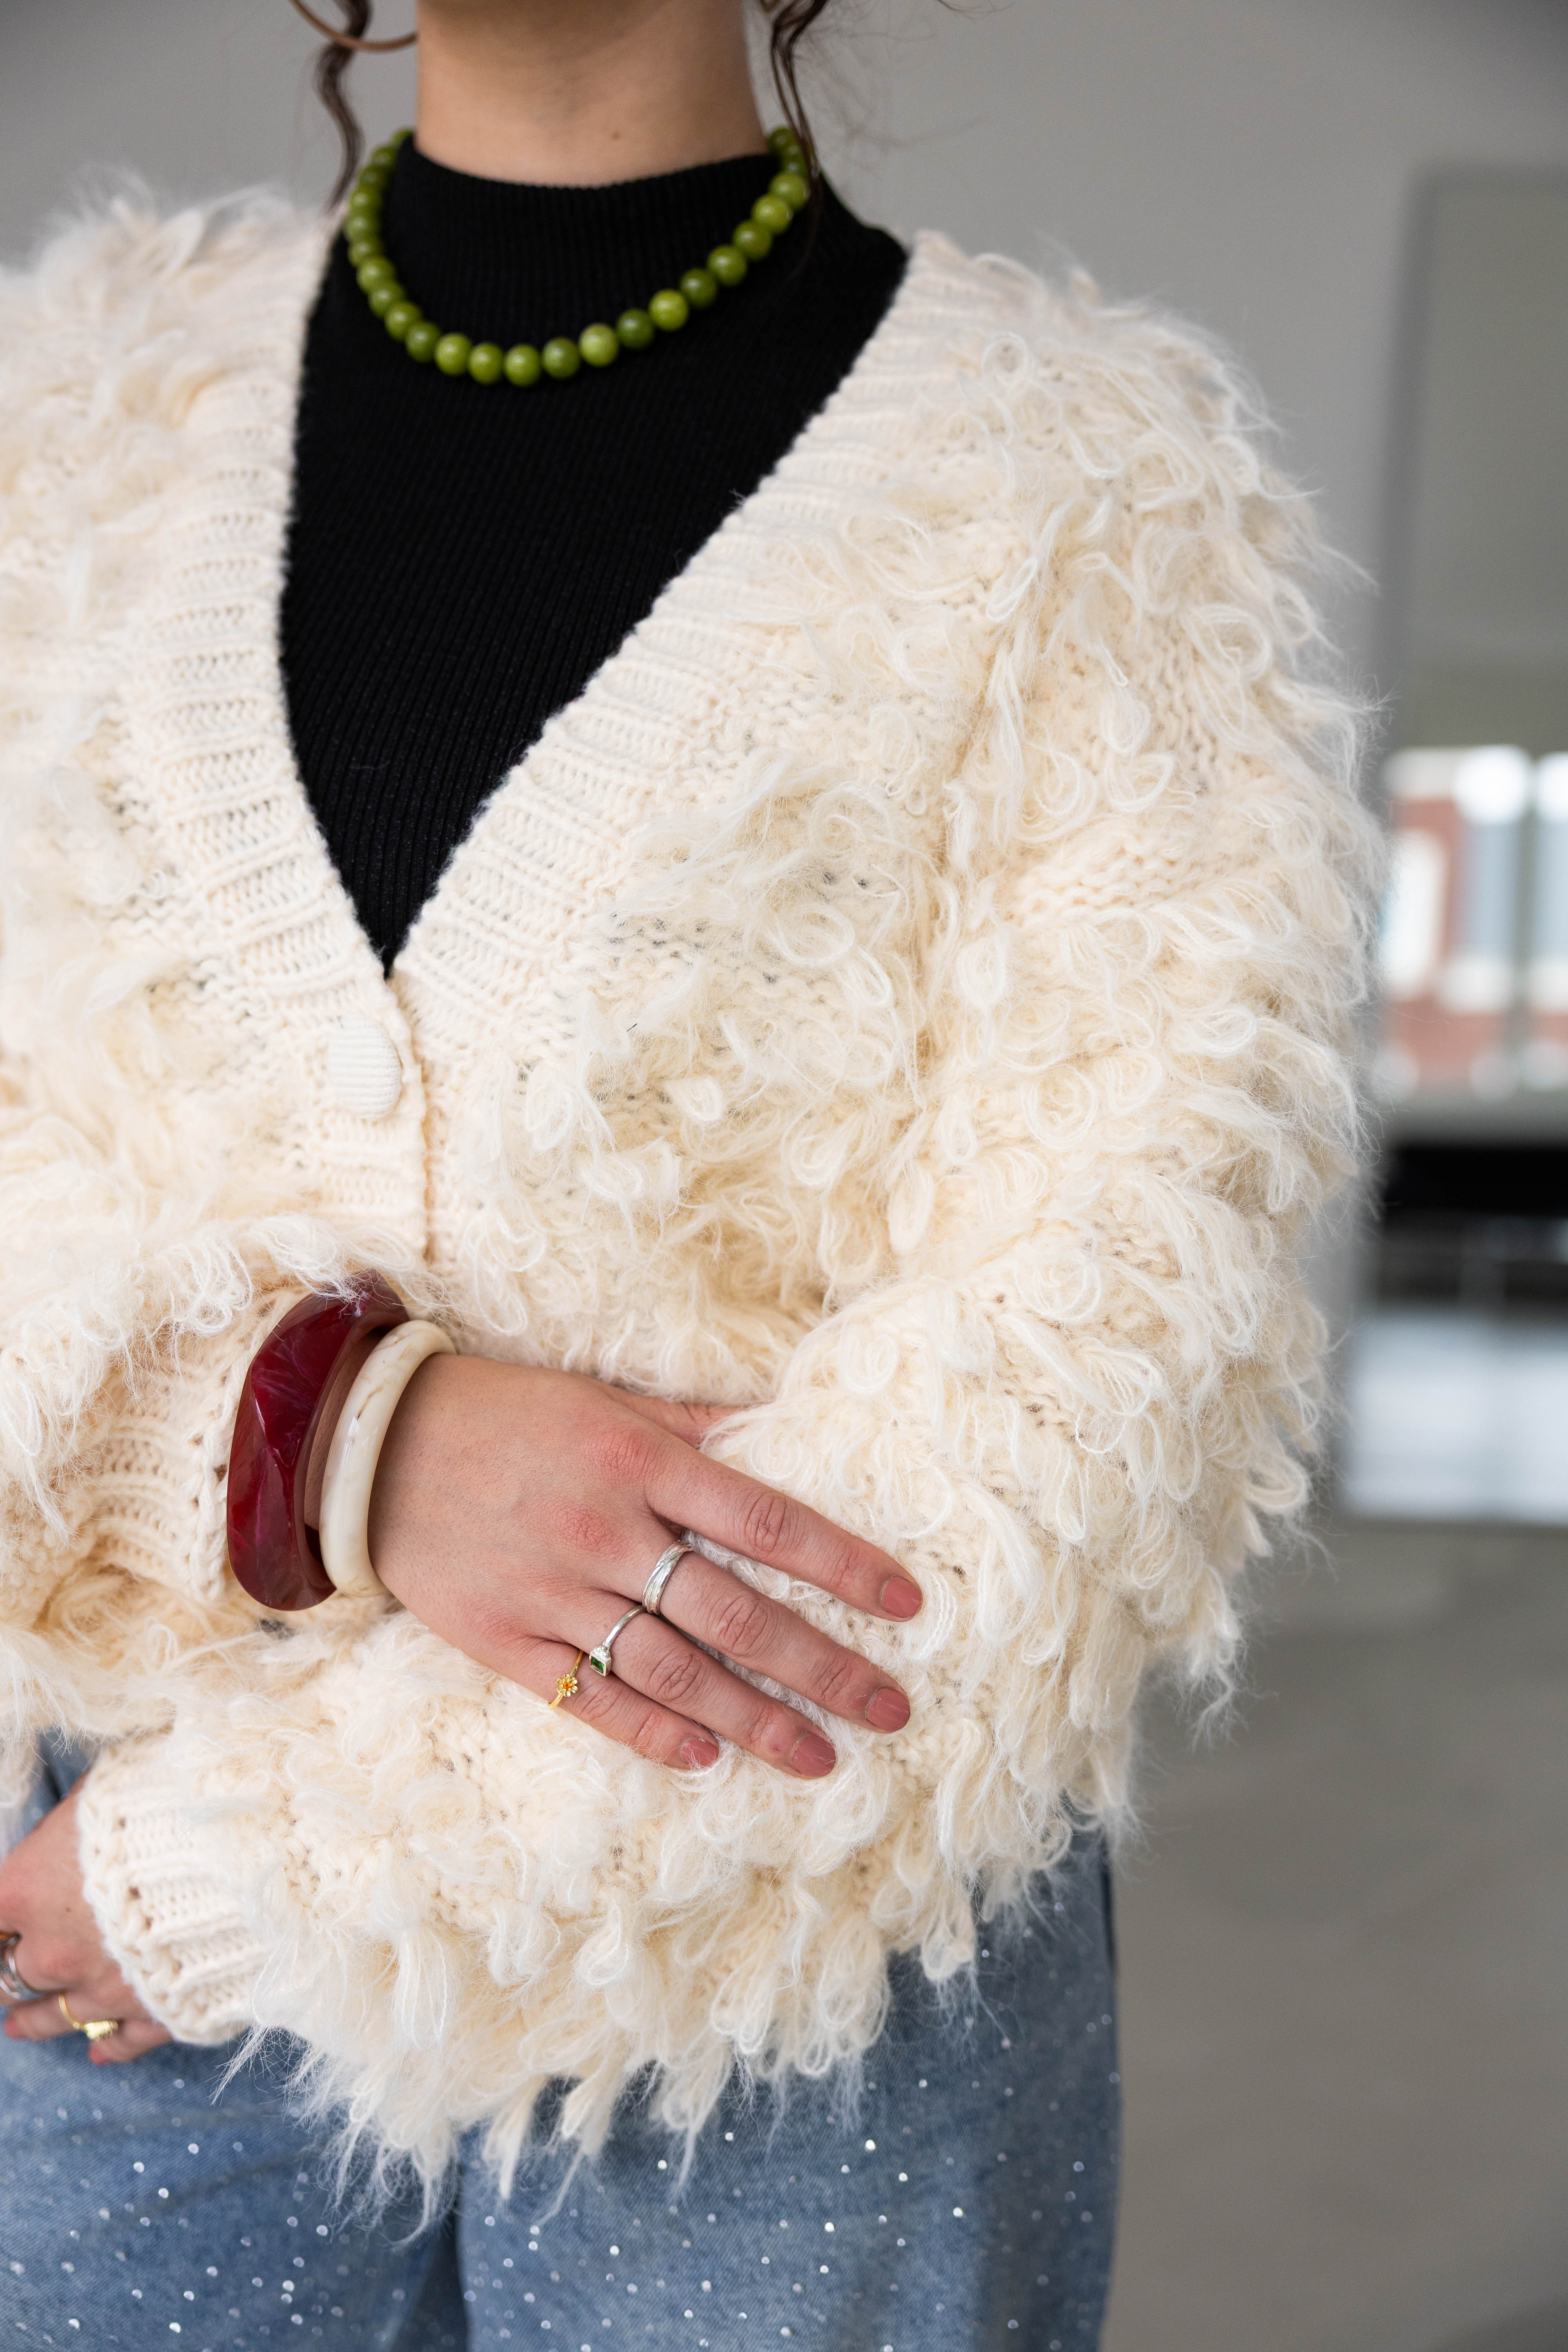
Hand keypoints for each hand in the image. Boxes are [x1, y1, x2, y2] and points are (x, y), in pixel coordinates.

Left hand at [0, 1787, 170, 2062]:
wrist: (242, 1855)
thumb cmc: (168, 1808)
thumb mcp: (104, 1790)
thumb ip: (73, 1822)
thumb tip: (65, 1830)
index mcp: (30, 1890)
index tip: (3, 1918)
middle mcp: (55, 1950)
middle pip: (7, 1973)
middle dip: (4, 1969)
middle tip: (4, 1966)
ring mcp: (103, 1988)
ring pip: (52, 2017)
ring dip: (32, 2020)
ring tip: (15, 2026)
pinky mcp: (154, 2011)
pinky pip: (119, 2042)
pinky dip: (105, 2047)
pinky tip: (95, 2051)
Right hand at [369, 1360, 920, 1778]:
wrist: (372, 1444)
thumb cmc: (504, 1411)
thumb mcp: (603, 1399)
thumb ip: (691, 1424)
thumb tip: (775, 1428)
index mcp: (639, 1462)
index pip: (767, 1520)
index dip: (843, 1564)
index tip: (906, 1602)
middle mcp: (604, 1530)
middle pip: (734, 1612)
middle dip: (822, 1664)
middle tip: (890, 1707)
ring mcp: (552, 1590)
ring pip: (673, 1668)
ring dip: (753, 1718)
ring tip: (819, 1755)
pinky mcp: (502, 1639)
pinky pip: (589, 1695)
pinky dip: (651, 1731)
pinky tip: (705, 1759)